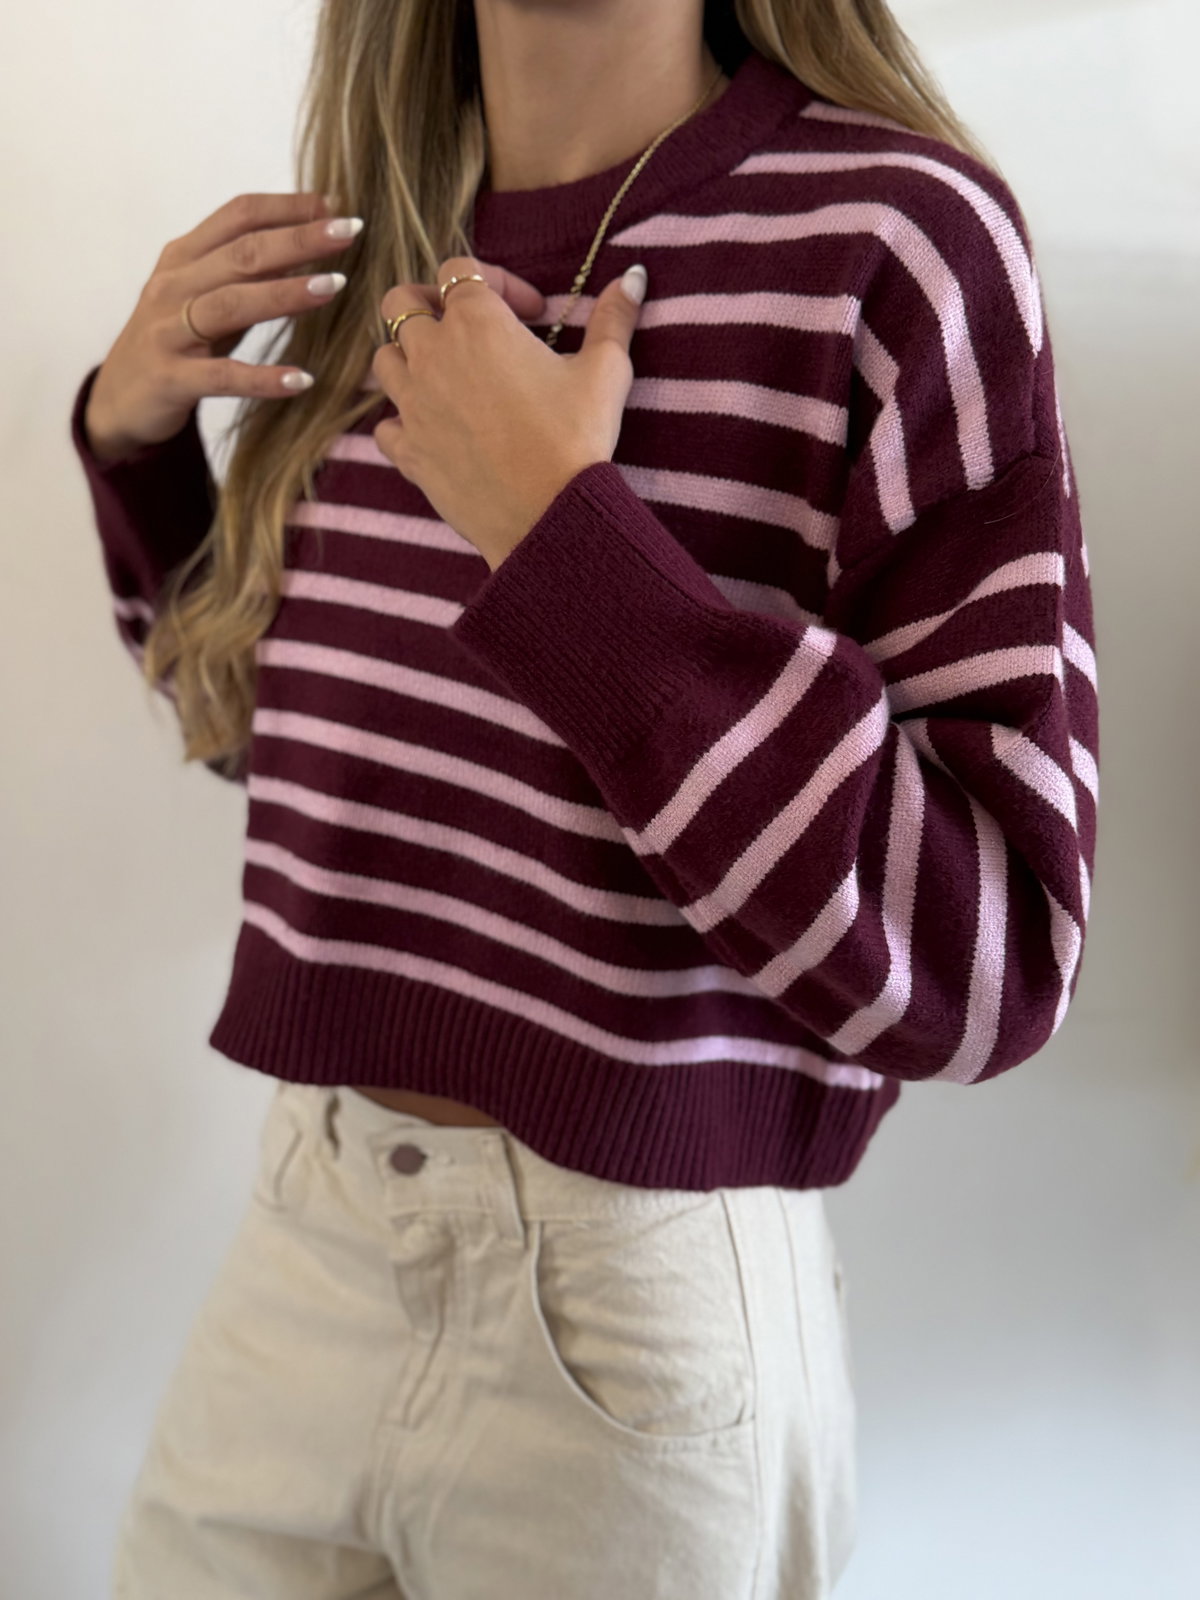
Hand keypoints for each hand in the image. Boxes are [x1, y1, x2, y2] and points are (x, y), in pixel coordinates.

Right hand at [83, 193, 546, 464]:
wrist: (121, 398)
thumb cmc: (179, 342)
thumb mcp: (210, 298)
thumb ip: (250, 272)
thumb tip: (313, 242)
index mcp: (184, 257)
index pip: (238, 215)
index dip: (287, 206)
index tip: (335, 204)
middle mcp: (174, 285)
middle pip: (242, 253)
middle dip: (299, 239)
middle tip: (351, 230)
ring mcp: (168, 331)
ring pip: (231, 304)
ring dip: (285, 293)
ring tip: (335, 288)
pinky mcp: (170, 377)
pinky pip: (222, 377)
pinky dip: (262, 378)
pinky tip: (301, 380)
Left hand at [371, 254, 645, 570]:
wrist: (547, 515)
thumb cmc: (577, 439)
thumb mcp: (606, 371)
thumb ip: (614, 318)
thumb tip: (633, 279)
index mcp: (476, 322)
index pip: (460, 270)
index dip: (496, 280)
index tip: (530, 312)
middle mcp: (433, 354)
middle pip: (402, 302)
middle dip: (430, 304)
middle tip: (464, 327)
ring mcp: (413, 404)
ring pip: (385, 360)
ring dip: (409, 358)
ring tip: (447, 376)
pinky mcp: (408, 451)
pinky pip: (386, 425)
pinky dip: (403, 422)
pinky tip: (434, 429)